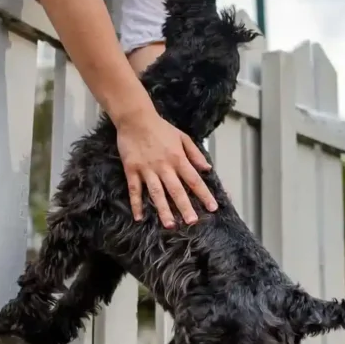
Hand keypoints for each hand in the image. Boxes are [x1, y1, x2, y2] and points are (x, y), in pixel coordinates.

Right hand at [116, 106, 217, 227]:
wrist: (135, 118)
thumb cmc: (160, 128)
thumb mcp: (182, 137)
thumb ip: (195, 153)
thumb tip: (207, 169)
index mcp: (178, 158)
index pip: (194, 180)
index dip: (204, 194)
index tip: (212, 208)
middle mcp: (164, 166)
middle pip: (176, 189)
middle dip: (185, 207)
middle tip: (192, 222)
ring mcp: (147, 169)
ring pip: (156, 193)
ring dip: (163, 210)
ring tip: (169, 225)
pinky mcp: (132, 170)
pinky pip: (134, 189)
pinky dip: (136, 204)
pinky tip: (138, 218)